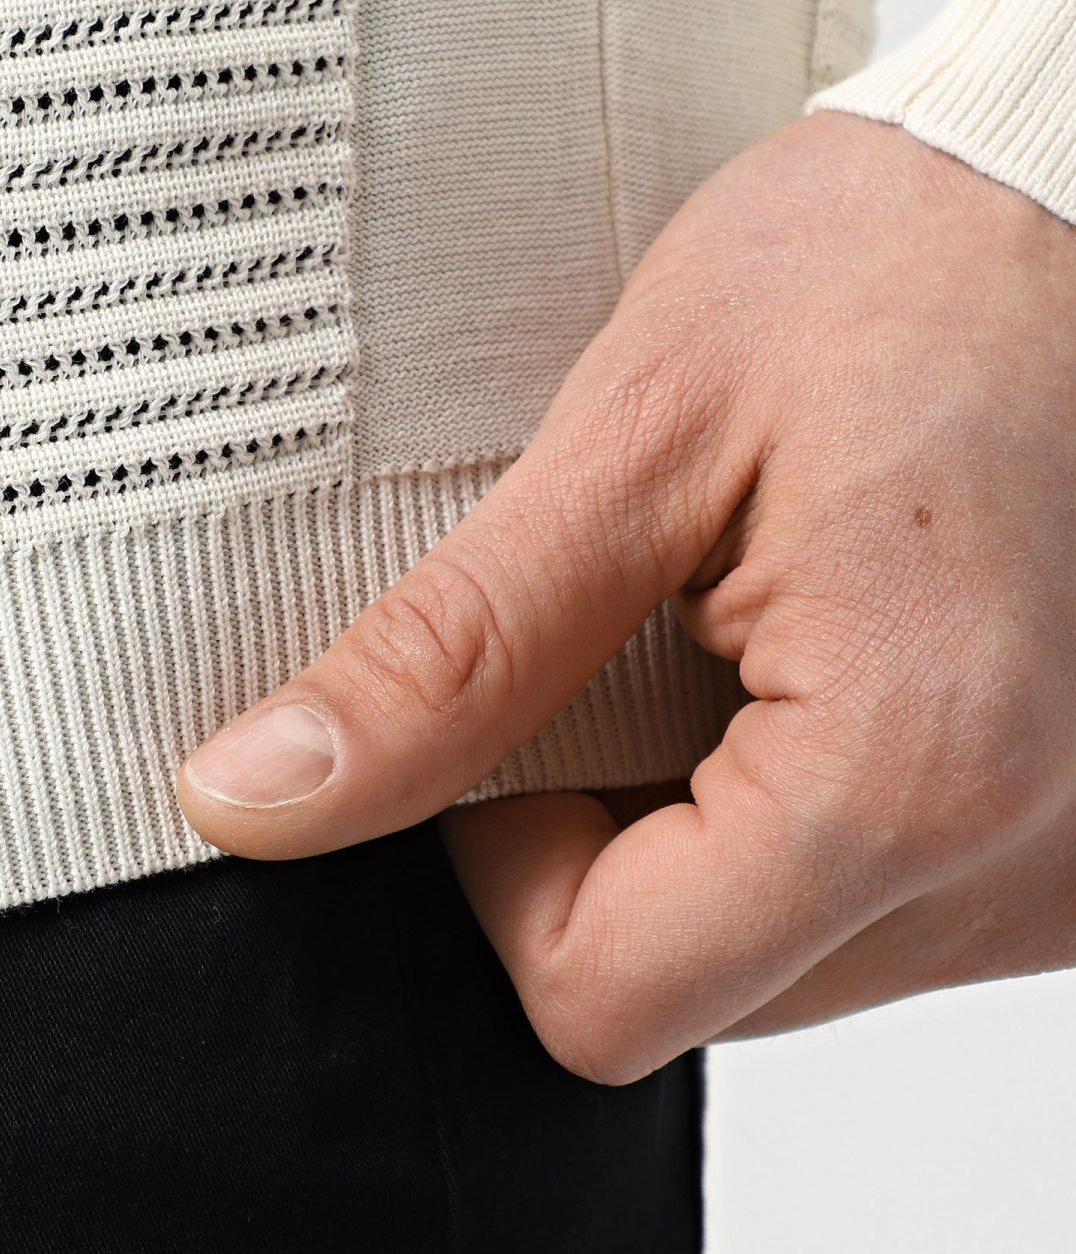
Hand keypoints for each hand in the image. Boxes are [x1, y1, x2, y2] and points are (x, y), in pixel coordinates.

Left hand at [177, 112, 1075, 1081]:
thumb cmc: (902, 255)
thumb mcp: (636, 434)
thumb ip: (449, 654)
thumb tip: (259, 798)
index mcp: (910, 782)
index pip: (605, 998)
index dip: (503, 860)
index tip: (525, 694)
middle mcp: (1027, 870)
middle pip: (696, 990)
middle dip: (611, 834)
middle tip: (649, 625)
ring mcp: (1072, 874)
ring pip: (784, 952)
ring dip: (719, 814)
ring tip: (763, 611)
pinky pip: (883, 897)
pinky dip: (815, 797)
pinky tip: (840, 642)